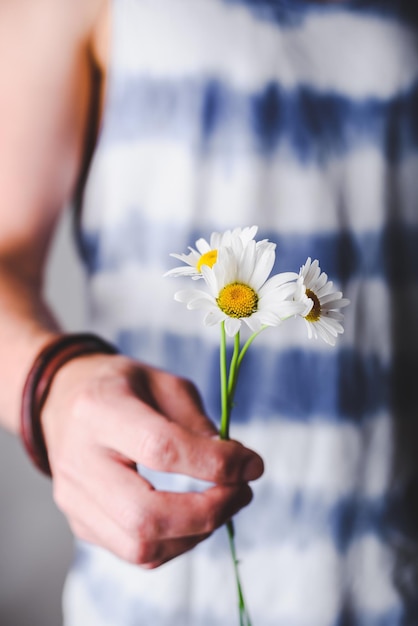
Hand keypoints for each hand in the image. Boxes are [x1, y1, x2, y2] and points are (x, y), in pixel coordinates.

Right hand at [41, 353, 263, 567]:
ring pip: (140, 546)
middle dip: (209, 512)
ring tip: (223, 504)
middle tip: (242, 493)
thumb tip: (234, 466)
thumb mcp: (162, 383)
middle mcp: (79, 461)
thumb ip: (196, 422)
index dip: (215, 463)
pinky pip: (134, 552)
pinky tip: (195, 517)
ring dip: (197, 534)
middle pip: (146, 515)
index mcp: (99, 411)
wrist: (62, 400)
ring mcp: (74, 498)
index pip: (160, 449)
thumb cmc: (121, 386)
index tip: (253, 464)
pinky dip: (176, 542)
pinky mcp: (80, 521)